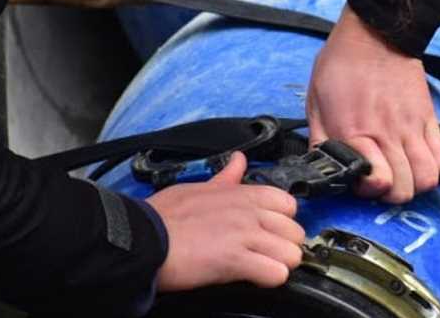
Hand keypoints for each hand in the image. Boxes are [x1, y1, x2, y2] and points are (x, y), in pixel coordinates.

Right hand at [146, 153, 304, 290]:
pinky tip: (255, 278)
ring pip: (292, 254)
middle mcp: (250, 212)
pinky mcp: (236, 260)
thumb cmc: (164, 216)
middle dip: (284, 247)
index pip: (289, 204)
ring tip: (261, 268)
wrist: (142, 239)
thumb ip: (225, 178)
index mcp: (243, 194)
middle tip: (265, 254)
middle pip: (296, 232)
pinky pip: (276, 274)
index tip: (270, 232)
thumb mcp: (198, 187)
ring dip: (280, 264)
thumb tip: (239, 160)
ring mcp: (245, 235)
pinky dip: (270, 279)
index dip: (282, 222)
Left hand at [306, 6, 439, 203]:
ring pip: (428, 178)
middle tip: (382, 180)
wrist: (375, 33)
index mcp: (355, 132)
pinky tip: (418, 160)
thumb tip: (324, 169)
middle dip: (392, 194)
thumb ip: (320, 141)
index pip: (377, 182)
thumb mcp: (315, 103)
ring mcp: (412, 127)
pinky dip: (434, 167)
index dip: (369, 191)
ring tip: (402, 173)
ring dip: (415, 184)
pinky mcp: (429, 118)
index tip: (362, 181)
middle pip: (406, 189)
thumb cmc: (341, 66)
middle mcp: (387, 134)